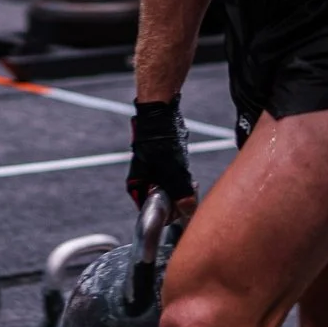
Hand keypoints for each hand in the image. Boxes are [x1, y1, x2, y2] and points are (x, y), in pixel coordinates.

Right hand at [127, 97, 197, 222]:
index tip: (185, 204)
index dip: (171, 212)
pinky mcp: (163, 166)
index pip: (154, 211)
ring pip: (171, 191)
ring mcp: (153, 174)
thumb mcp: (172, 169)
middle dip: (179, 199)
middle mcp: (143, 182)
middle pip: (164, 202)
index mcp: (137, 187)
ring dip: (182, 188)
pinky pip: (174, 180)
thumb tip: (188, 210)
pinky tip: (187, 171)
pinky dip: (182, 178)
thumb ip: (180, 191)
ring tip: (189, 179)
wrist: (160, 115)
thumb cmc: (160, 141)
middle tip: (190, 189)